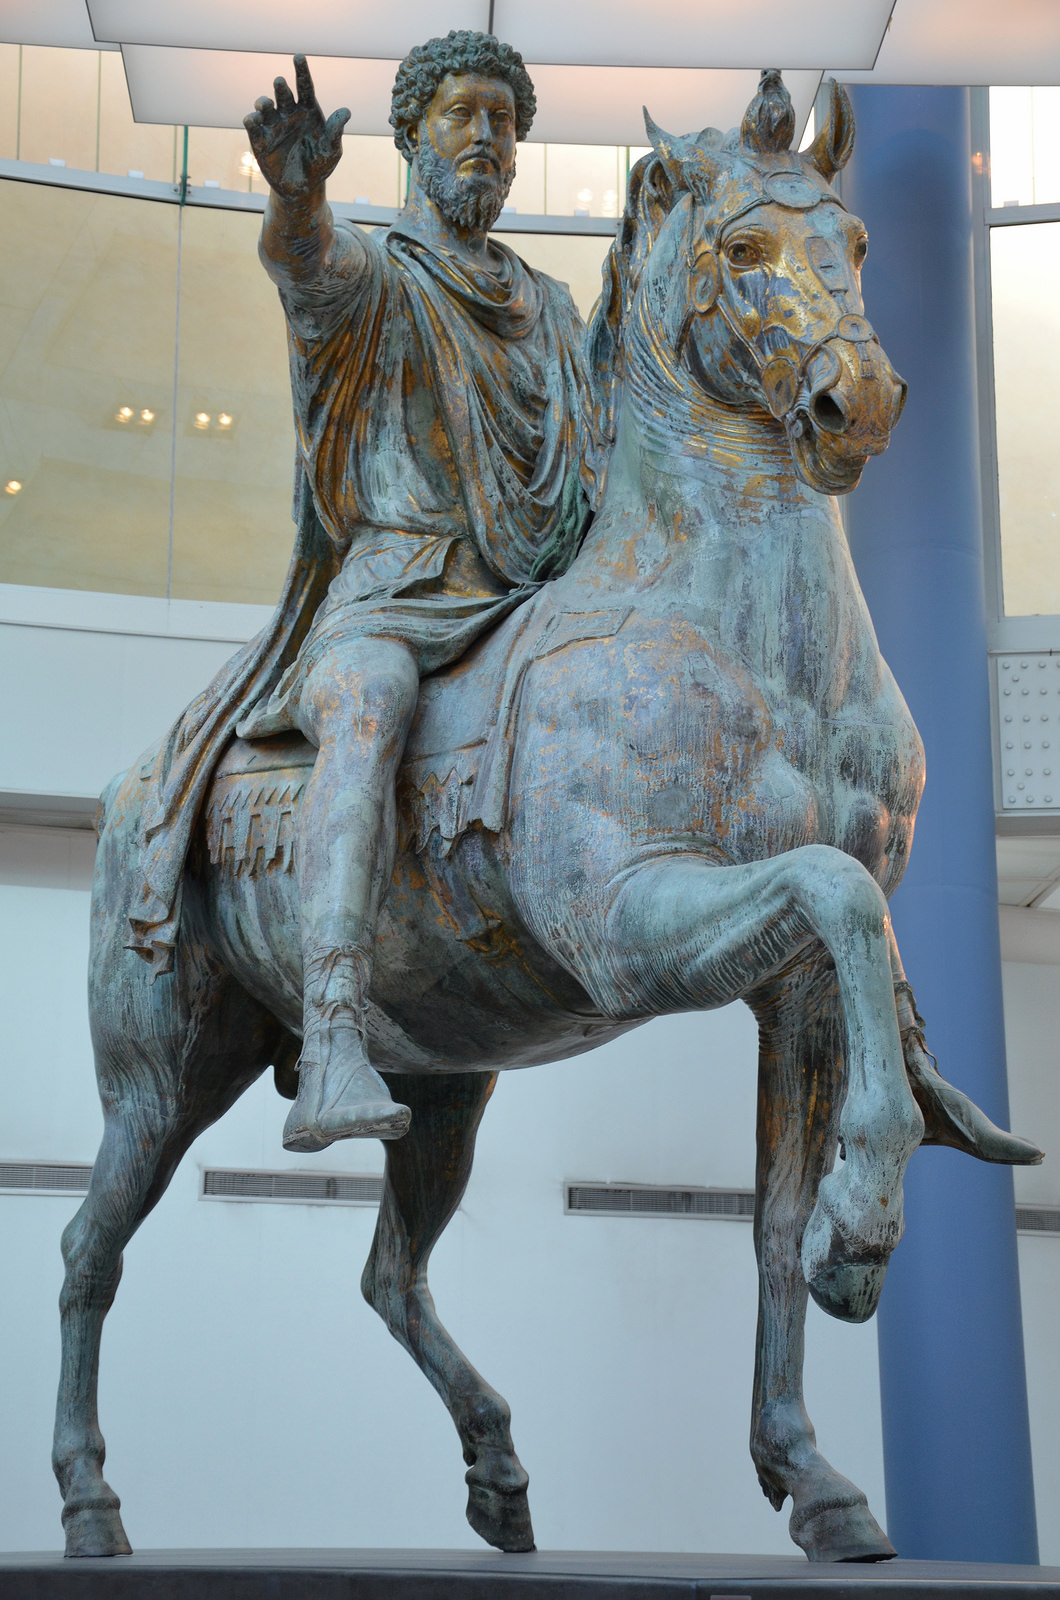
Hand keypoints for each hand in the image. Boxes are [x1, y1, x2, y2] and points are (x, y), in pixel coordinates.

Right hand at [244, 55, 349, 200]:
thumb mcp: (331, 150)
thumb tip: (346, 111)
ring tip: (265, 105)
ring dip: (263, 102)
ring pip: (265, 106)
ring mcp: (273, 125)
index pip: (304, 86)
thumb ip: (336, 132)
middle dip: (280, 87)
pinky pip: (253, 127)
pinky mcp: (260, 140)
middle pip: (283, 94)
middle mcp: (288, 113)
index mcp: (307, 110)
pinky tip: (252, 120)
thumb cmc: (320, 165)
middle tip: (280, 83)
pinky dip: (251, 121)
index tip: (298, 57)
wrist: (303, 188)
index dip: (301, 71)